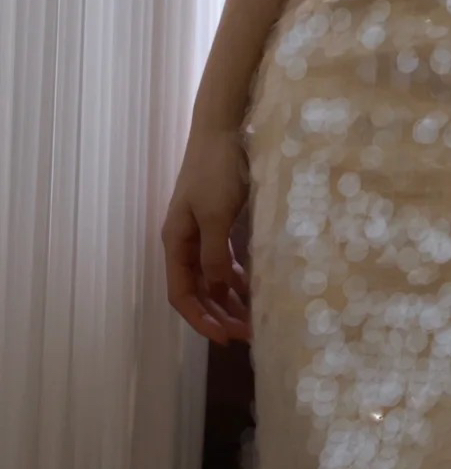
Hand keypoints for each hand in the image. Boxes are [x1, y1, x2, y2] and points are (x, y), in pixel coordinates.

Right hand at [161, 128, 252, 344]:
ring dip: (229, 299)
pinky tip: (255, 287)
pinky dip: (238, 276)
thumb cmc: (217, 171)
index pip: (182, 294)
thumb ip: (215, 255)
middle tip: (248, 335)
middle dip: (218, 315)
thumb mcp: (216, 216)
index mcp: (176, 243)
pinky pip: (226, 259)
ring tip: (254, 319)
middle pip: (197, 290)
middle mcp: (185, 242)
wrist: (223, 129)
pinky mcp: (220, 221)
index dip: (200, 320)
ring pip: (213, 277)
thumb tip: (219, 289)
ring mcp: (202, 231)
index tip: (225, 339)